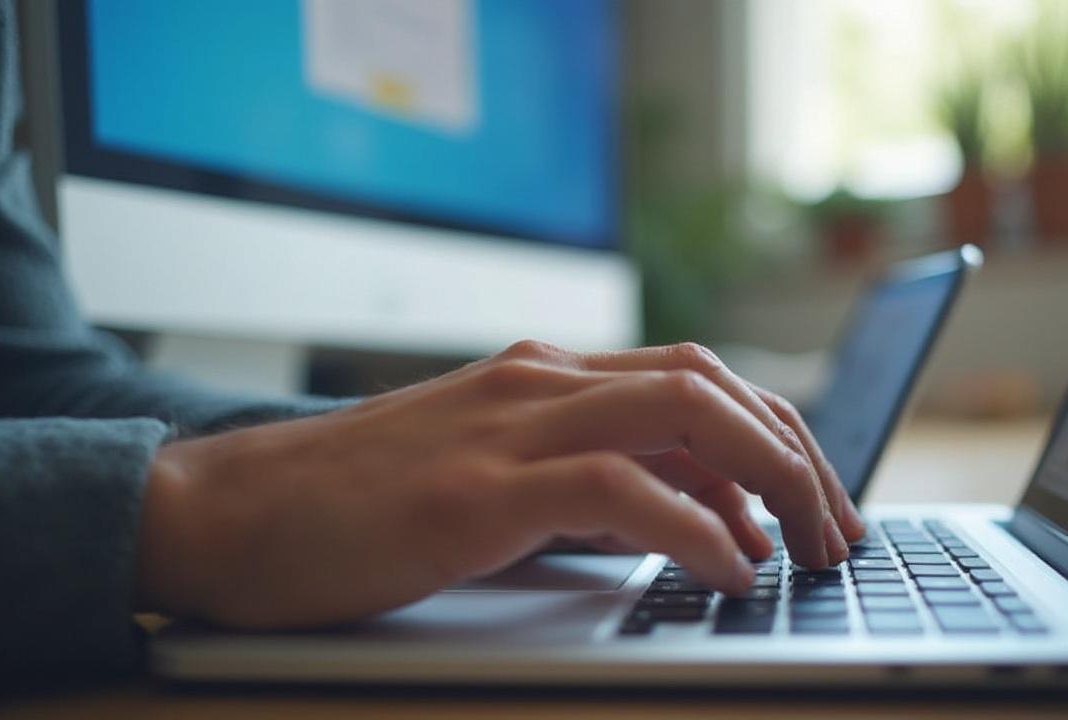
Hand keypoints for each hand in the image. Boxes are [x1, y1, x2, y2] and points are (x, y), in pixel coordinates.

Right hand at [136, 341, 863, 628]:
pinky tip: (728, 570)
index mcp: (545, 379)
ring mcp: (509, 427)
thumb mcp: (493, 479)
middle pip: (711, 386)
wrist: (230, 513)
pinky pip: (620, 489)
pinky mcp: (478, 490)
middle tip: (837, 529)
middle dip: (795, 455)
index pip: (698, 379)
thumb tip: (694, 525)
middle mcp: (539, 383)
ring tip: (806, 550)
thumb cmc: (360, 506)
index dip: (775, 434)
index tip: (815, 499)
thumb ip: (586, 486)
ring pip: (684, 414)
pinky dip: (694, 527)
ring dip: (770, 481)